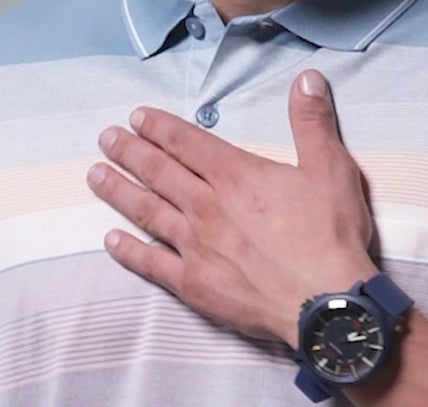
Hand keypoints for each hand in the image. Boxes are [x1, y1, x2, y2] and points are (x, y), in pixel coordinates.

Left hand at [88, 70, 376, 347]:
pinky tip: (112, 241)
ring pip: (147, 212)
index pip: (187, 142)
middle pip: (158, 172)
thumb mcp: (330, 170)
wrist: (323, 304)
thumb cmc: (329, 239)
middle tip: (106, 139)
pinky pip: (152, 264)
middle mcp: (207, 208)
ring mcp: (196, 248)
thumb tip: (307, 81)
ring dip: (119, 192)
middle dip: (129, 151)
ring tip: (96, 176)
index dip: (159, 127)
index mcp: (236, 176)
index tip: (137, 118)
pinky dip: (128, 252)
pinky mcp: (194, 286)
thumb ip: (311, 123)